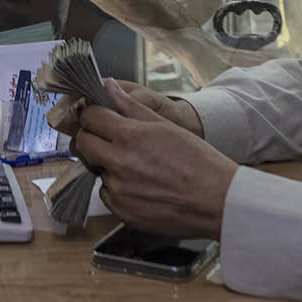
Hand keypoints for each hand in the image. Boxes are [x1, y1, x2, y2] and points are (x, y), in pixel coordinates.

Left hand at [73, 81, 235, 239]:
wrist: (217, 201)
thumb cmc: (198, 162)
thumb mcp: (165, 125)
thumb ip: (131, 106)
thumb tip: (109, 88)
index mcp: (129, 137)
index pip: (91, 117)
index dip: (92, 113)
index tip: (96, 115)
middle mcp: (119, 165)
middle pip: (84, 143)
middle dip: (91, 136)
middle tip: (108, 137)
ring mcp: (119, 191)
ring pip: (97, 170)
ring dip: (108, 164)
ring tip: (137, 165)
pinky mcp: (123, 213)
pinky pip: (108, 194)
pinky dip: (117, 188)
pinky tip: (140, 185)